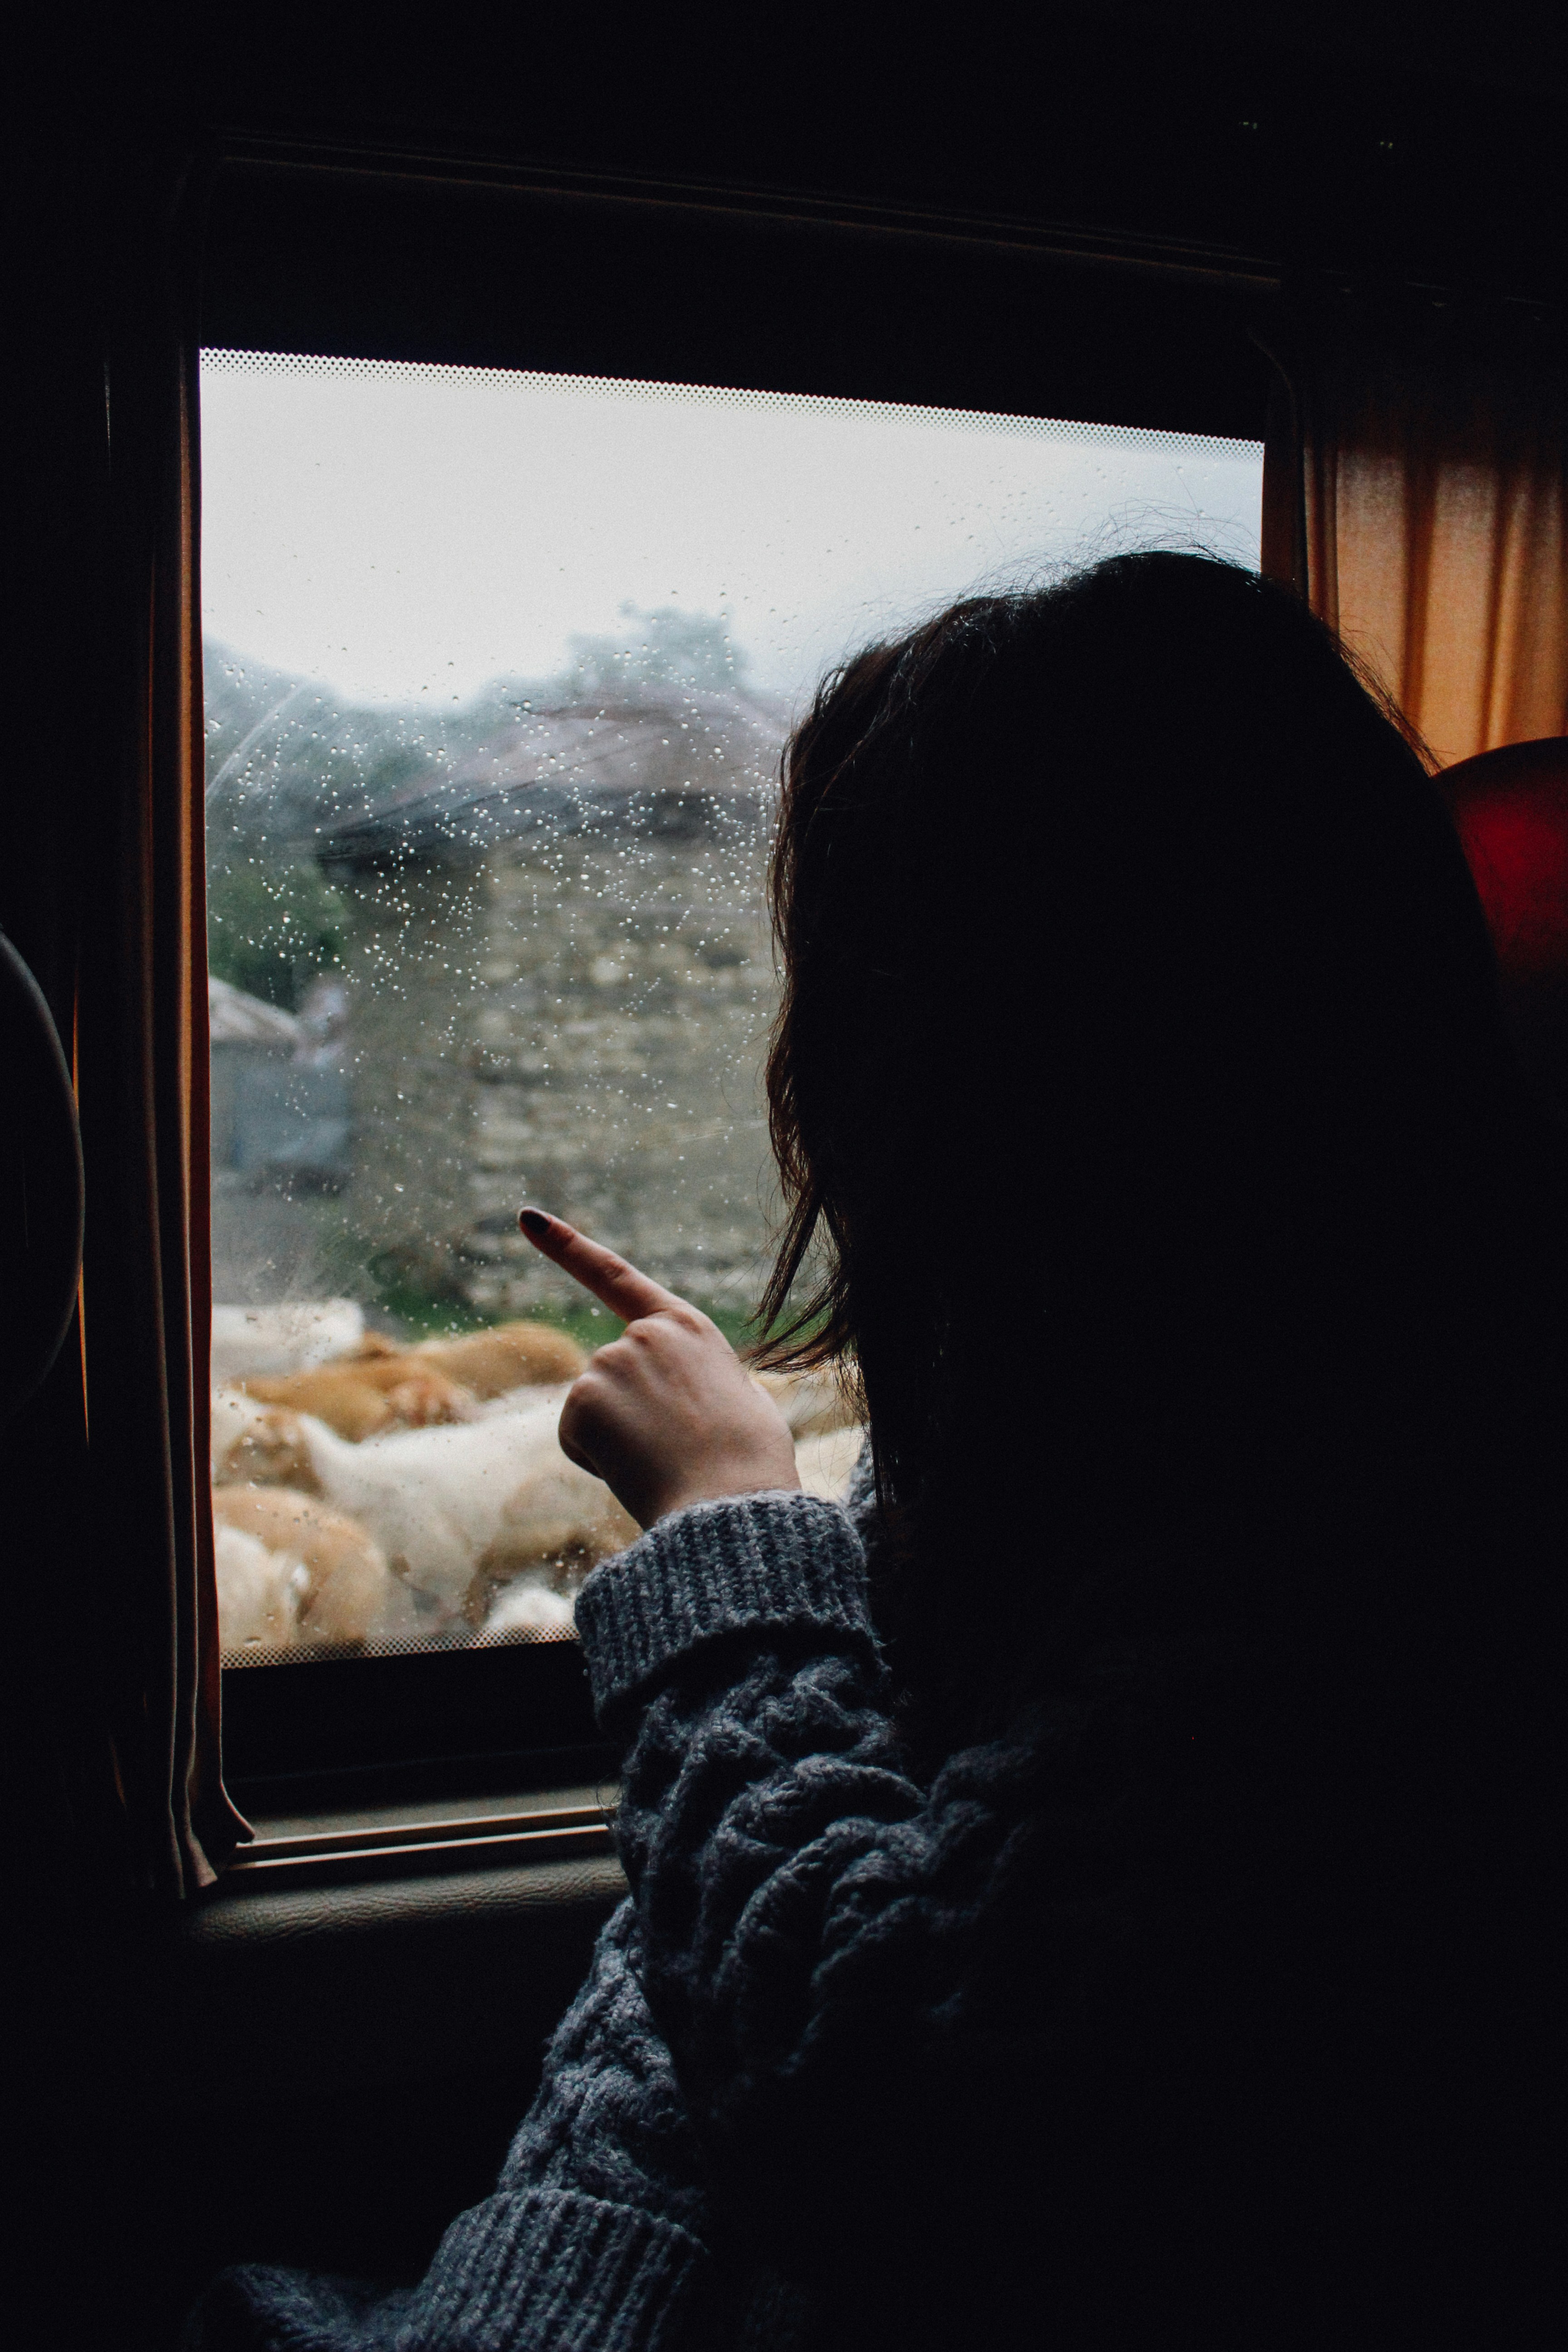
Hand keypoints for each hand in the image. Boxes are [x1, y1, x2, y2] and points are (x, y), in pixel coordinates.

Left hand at [518, 1210, 799, 1528]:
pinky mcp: (585, 1398)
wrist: (733, 1504)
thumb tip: (695, 1402)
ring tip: (666, 1460)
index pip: (617, 1277)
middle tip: (676, 1449)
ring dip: (618, 1442)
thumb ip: (703, 1381)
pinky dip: (597, 1460)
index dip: (567, 1247)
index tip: (527, 1219)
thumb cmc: (749, 1464)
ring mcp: (611, 1361)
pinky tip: (636, 1468)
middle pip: (609, 1377)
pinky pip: (577, 1438)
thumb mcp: (741, 1402)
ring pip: (594, 1410)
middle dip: (628, 1417)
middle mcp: (644, 1333)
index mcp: (687, 1327)